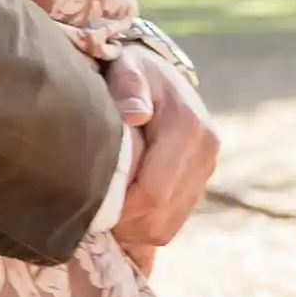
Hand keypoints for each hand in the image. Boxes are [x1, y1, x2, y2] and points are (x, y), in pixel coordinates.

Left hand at [108, 44, 219, 273]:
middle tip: (91, 216)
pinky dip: (145, 225)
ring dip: (134, 229)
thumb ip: (129, 86)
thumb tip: (135, 114)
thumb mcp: (128, 67)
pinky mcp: (200, 181)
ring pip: (167, 228)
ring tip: (106, 213)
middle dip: (124, 225)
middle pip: (160, 218)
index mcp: (188, 127)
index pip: (153, 193)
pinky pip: (172, 223)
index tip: (89, 209)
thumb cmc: (134, 70)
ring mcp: (206, 169)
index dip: (120, 211)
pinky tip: (123, 211)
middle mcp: (205, 151)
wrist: (161, 73)